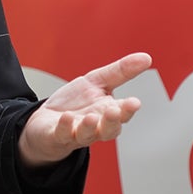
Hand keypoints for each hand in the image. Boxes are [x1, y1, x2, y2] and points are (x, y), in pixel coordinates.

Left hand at [18, 52, 151, 167]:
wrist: (46, 120)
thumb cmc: (75, 103)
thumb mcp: (98, 81)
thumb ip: (121, 72)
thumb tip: (147, 58)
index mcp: (107, 112)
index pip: (122, 113)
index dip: (128, 109)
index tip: (135, 102)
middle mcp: (95, 126)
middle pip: (109, 129)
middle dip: (112, 121)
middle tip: (115, 110)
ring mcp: (76, 132)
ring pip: (86, 135)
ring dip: (89, 127)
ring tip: (91, 117)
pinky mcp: (57, 135)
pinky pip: (62, 134)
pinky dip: (65, 127)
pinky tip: (67, 116)